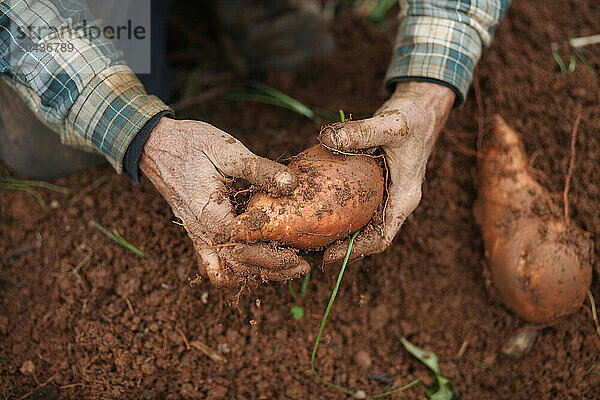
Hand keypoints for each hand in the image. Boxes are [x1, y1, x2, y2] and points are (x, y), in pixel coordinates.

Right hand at [140, 118, 309, 285]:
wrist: (156, 145)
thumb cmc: (191, 144)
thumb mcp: (226, 149)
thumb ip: (259, 168)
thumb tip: (291, 182)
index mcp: (209, 213)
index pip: (243, 248)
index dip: (272, 255)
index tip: (297, 253)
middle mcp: (200, 231)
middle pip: (236, 268)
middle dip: (270, 271)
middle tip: (301, 268)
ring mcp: (197, 236)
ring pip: (224, 272)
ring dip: (254, 274)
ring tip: (285, 268)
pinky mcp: (197, 234)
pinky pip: (214, 264)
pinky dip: (235, 270)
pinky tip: (259, 261)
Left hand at [320, 81, 454, 263]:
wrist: (423, 109)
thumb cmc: (413, 118)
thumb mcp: (390, 123)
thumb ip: (361, 132)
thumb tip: (327, 137)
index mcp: (404, 198)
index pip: (382, 238)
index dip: (356, 252)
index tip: (328, 258)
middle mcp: (396, 201)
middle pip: (369, 237)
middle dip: (342, 249)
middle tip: (309, 252)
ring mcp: (387, 195)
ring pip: (363, 225)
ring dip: (340, 234)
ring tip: (309, 239)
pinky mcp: (377, 185)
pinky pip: (359, 207)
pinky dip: (340, 213)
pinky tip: (316, 211)